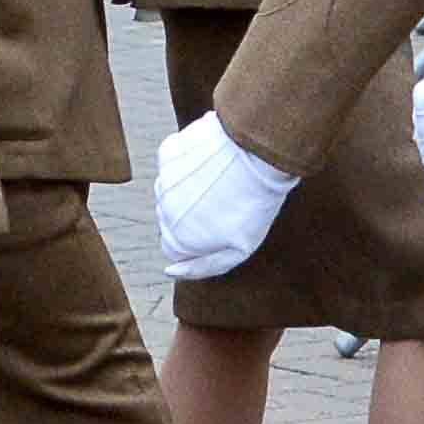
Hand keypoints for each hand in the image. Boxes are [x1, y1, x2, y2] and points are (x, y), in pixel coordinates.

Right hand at [154, 113, 298, 278]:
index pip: (174, 250)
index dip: (198, 242)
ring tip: (221, 181)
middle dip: (192, 216)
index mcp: (180, 239)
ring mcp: (163, 180)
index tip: (220, 228)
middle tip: (224, 203)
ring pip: (170, 193)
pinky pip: (171, 166)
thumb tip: (170, 271)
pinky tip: (211, 162)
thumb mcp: (239, 250)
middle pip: (170, 221)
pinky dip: (187, 165)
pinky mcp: (167, 152)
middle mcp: (164, 211)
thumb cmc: (255, 203)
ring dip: (189, 189)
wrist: (260, 153)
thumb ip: (203, 267)